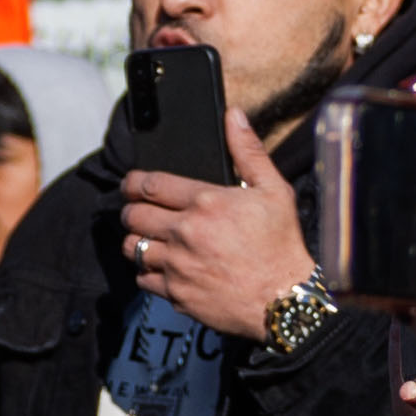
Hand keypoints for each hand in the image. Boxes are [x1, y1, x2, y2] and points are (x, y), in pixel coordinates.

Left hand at [119, 115, 317, 344]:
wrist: (284, 299)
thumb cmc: (282, 245)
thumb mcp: (273, 190)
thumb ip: (248, 151)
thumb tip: (233, 116)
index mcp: (206, 202)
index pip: (150, 185)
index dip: (134, 182)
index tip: (132, 184)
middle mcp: (185, 232)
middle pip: (133, 215)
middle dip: (131, 209)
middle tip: (138, 210)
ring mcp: (177, 265)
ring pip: (132, 247)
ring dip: (136, 240)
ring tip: (148, 238)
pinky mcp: (176, 294)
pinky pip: (143, 279)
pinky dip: (148, 272)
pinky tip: (163, 267)